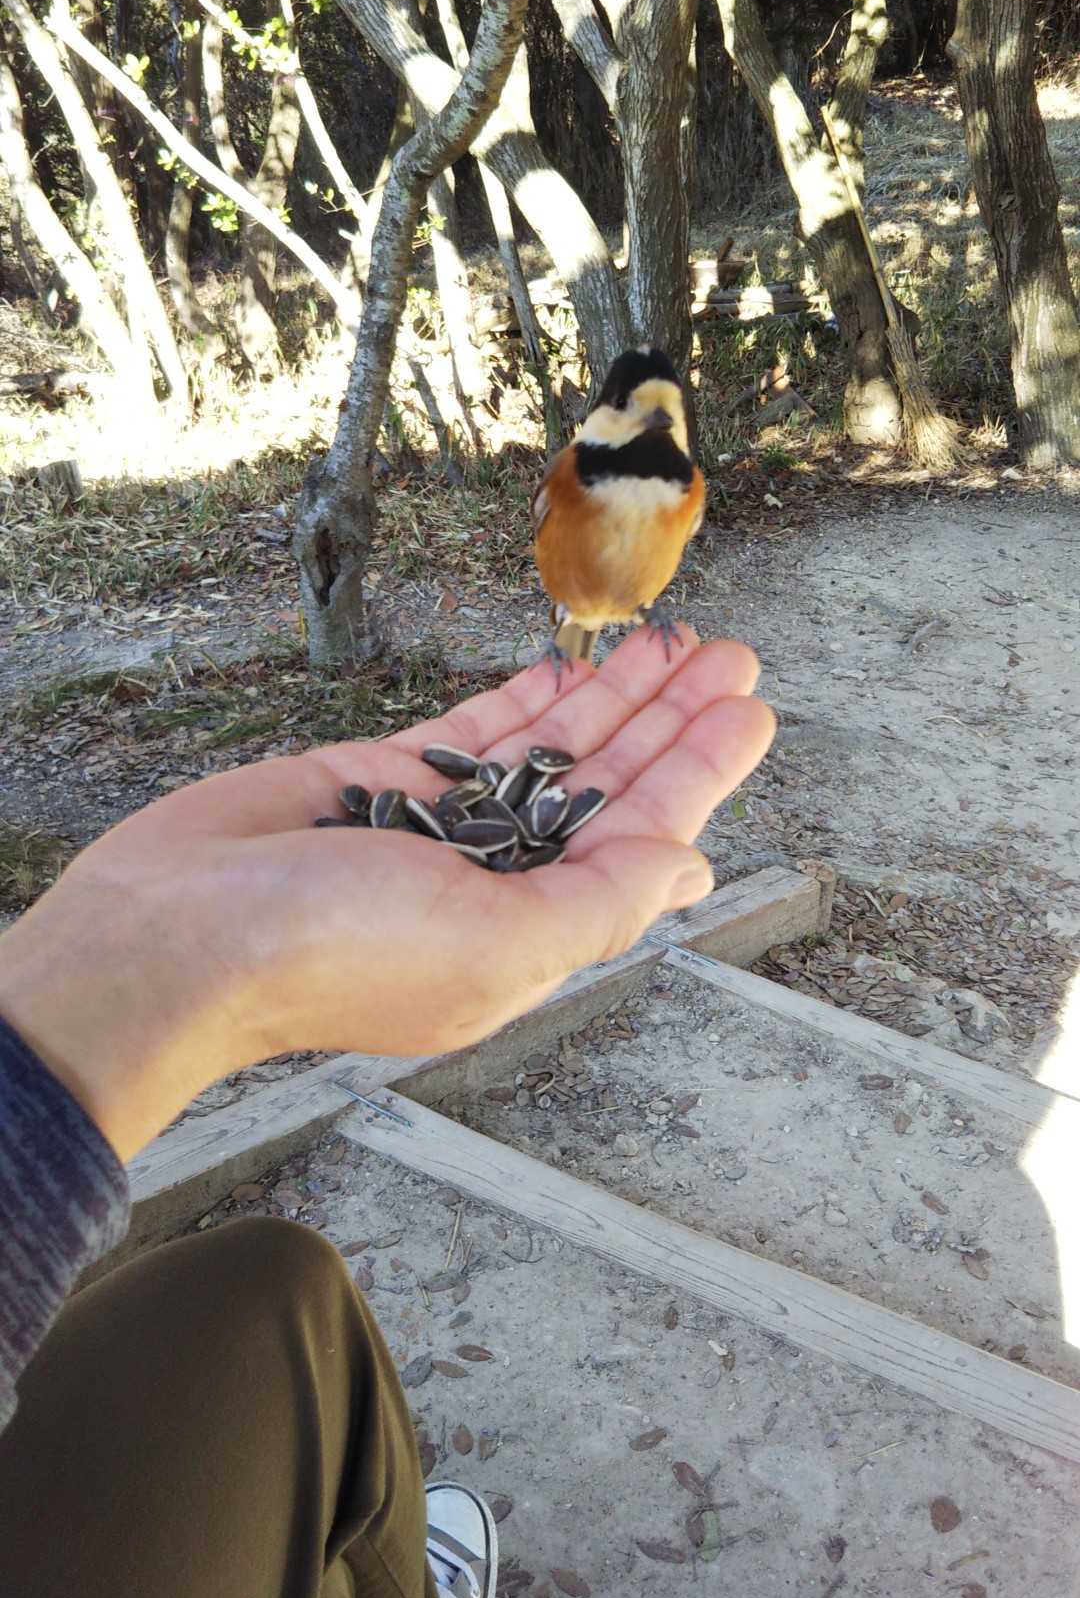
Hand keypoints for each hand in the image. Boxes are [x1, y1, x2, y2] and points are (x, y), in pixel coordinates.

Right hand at [0, 627, 773, 1159]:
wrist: (172, 933)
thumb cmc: (326, 957)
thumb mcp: (495, 942)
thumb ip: (601, 901)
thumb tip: (692, 866)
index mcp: (530, 929)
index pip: (639, 837)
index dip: (699, 771)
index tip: (749, 710)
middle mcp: (493, 878)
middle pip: (606, 783)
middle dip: (670, 719)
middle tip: (729, 655)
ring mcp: (437, 824)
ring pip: (546, 749)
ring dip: (610, 696)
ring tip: (667, 640)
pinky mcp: (380, 779)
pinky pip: (471, 731)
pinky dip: (523, 699)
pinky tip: (568, 668)